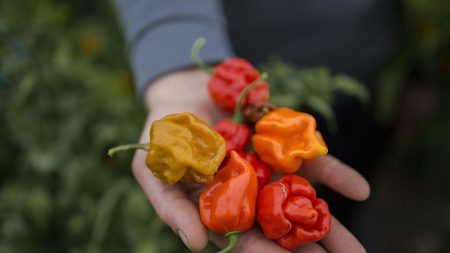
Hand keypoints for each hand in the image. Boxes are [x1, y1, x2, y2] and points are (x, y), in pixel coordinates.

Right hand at [132, 69, 369, 251]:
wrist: (182, 89)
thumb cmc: (162, 136)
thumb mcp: (155, 171)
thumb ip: (172, 207)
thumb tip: (197, 244)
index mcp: (220, 208)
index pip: (244, 240)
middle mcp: (249, 194)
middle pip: (281, 228)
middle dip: (309, 249)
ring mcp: (270, 170)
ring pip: (303, 201)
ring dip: (331, 226)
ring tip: (356, 250)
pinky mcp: (284, 144)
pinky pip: (313, 162)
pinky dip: (337, 175)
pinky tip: (360, 189)